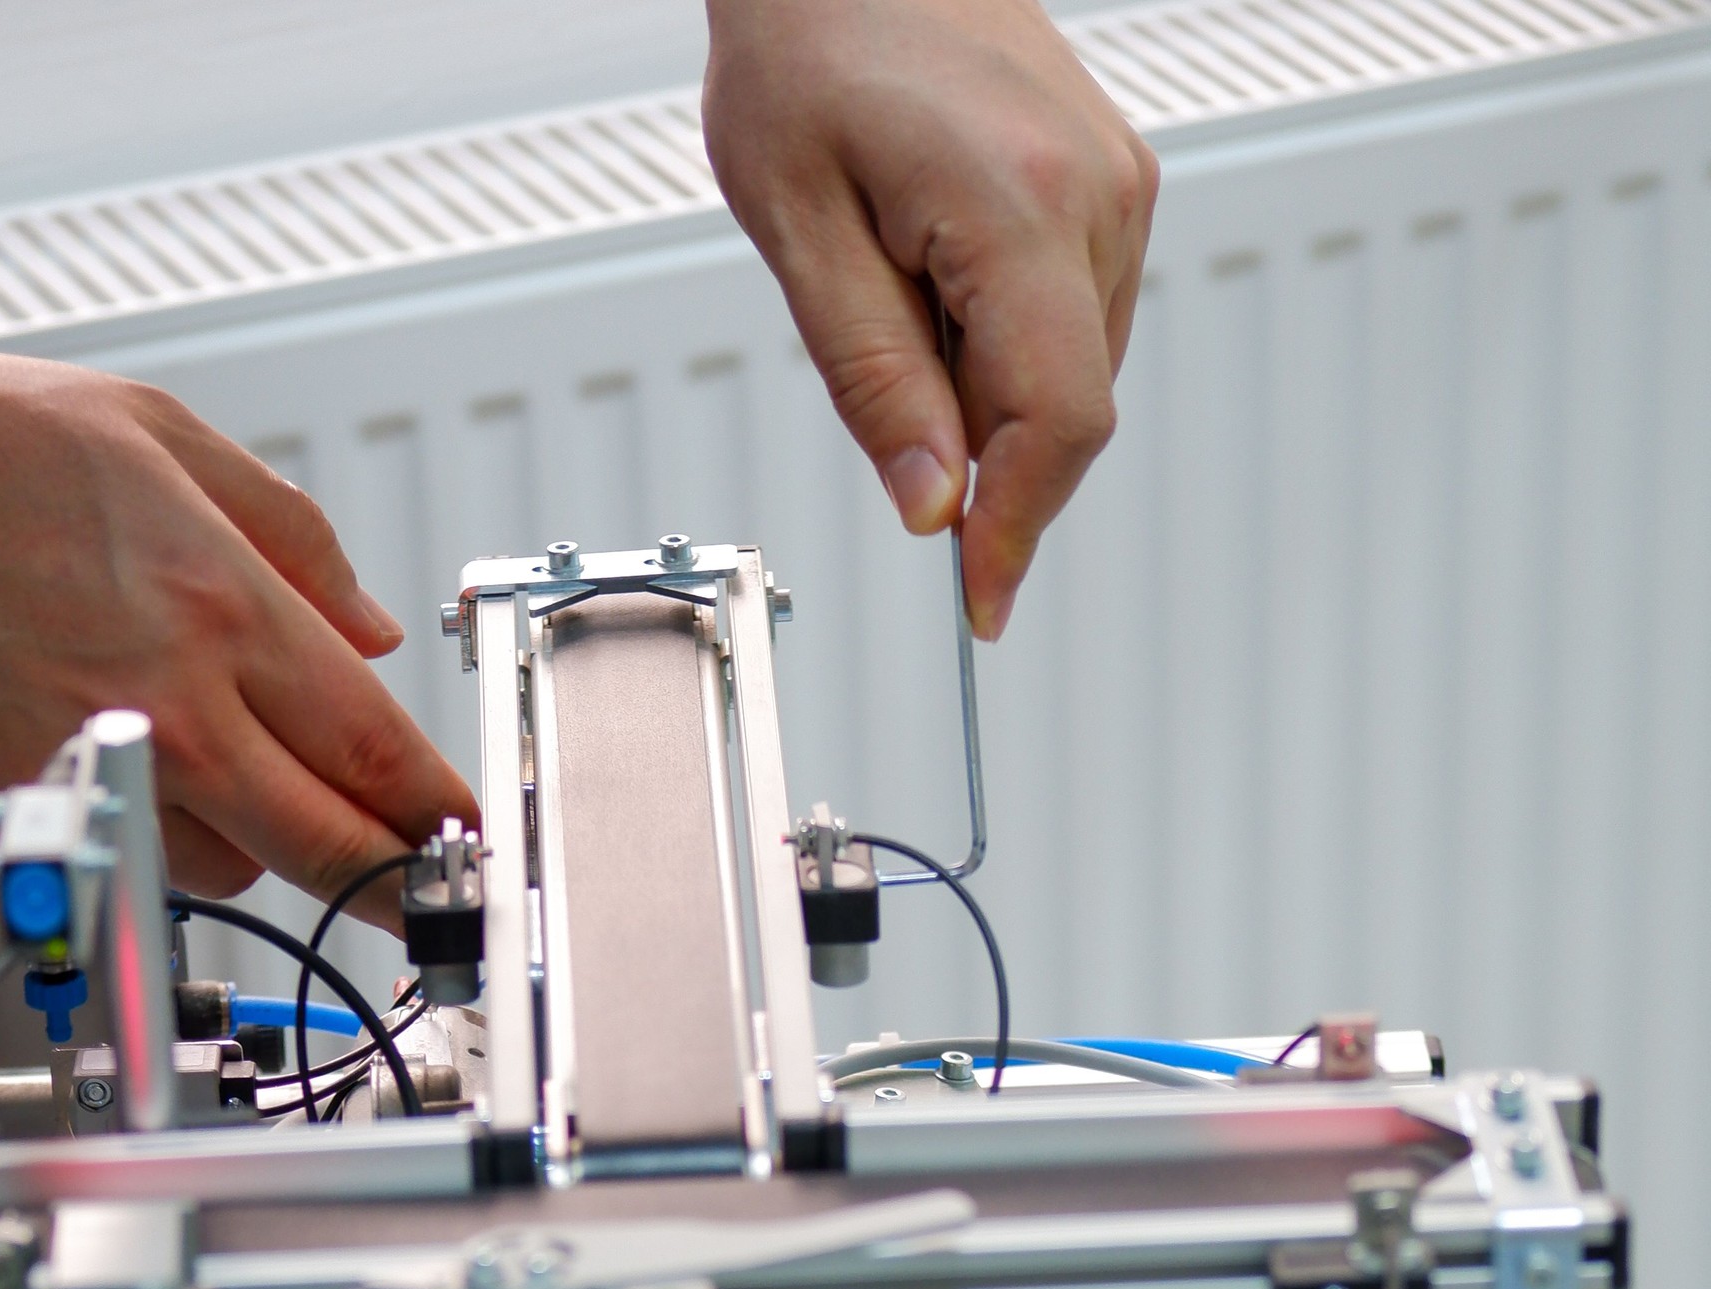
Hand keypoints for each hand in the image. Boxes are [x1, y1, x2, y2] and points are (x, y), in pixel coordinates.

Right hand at [0, 350, 475, 928]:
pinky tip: (112, 757)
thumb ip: (285, 533)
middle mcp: (167, 711)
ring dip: (254, 839)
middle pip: (329, 846)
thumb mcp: (144, 433)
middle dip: (395, 879)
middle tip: (425, 891)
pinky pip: (128, 861)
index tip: (472, 837)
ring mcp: (88, 780)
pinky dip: (150, 832)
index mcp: (218, 608)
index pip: (379, 751)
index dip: (444, 811)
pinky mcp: (12, 830)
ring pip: (231, 865)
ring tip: (211, 762)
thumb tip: (366, 625)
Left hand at [703, 0, 1156, 638]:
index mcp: (1026, 208)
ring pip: (1073, 368)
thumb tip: (935, 502)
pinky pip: (1073, 311)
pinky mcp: (1108, 177)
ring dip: (989, 394)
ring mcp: (1116, 181)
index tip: (984, 602)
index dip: (1020, 530)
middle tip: (892, 423)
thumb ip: (877, 382)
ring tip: (895, 301)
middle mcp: (1099, 194)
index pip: (1058, 425)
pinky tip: (935, 285)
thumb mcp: (803, 233)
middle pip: (1069, 408)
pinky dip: (1007, 345)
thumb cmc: (809, 38)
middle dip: (986, 459)